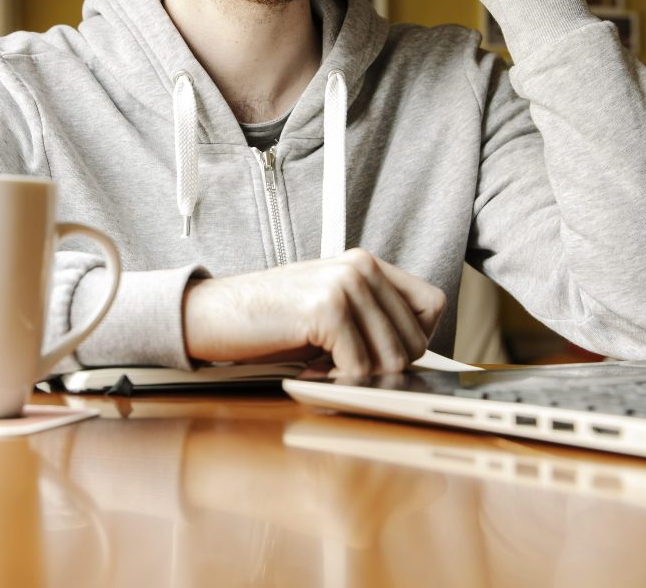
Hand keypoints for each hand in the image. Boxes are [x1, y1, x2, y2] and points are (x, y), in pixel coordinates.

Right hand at [182, 249, 447, 375]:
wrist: (213, 314)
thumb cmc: (268, 320)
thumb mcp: (328, 309)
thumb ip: (369, 318)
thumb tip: (410, 358)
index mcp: (365, 264)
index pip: (432, 306)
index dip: (415, 339)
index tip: (381, 356)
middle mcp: (361, 267)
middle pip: (414, 340)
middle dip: (384, 369)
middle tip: (342, 370)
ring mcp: (345, 284)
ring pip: (391, 358)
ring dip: (359, 378)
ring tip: (323, 370)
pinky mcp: (327, 308)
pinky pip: (359, 367)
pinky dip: (336, 382)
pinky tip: (309, 371)